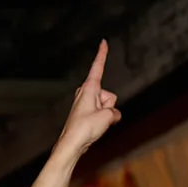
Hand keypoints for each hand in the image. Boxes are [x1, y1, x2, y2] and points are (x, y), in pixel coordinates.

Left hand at [54, 41, 121, 160]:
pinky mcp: (86, 113)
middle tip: (97, 118)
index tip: (103, 42)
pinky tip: (93, 128)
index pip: (98, 66)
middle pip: (109, 95)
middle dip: (109, 107)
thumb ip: (115, 112)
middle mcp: (86, 92)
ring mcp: (86, 103)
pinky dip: (102, 121)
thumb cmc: (85, 128)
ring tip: (94, 124)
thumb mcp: (107, 116)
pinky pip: (102, 114)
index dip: (102, 54)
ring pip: (107, 106)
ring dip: (105, 116)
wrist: (72, 143)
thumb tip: (113, 115)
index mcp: (89, 88)